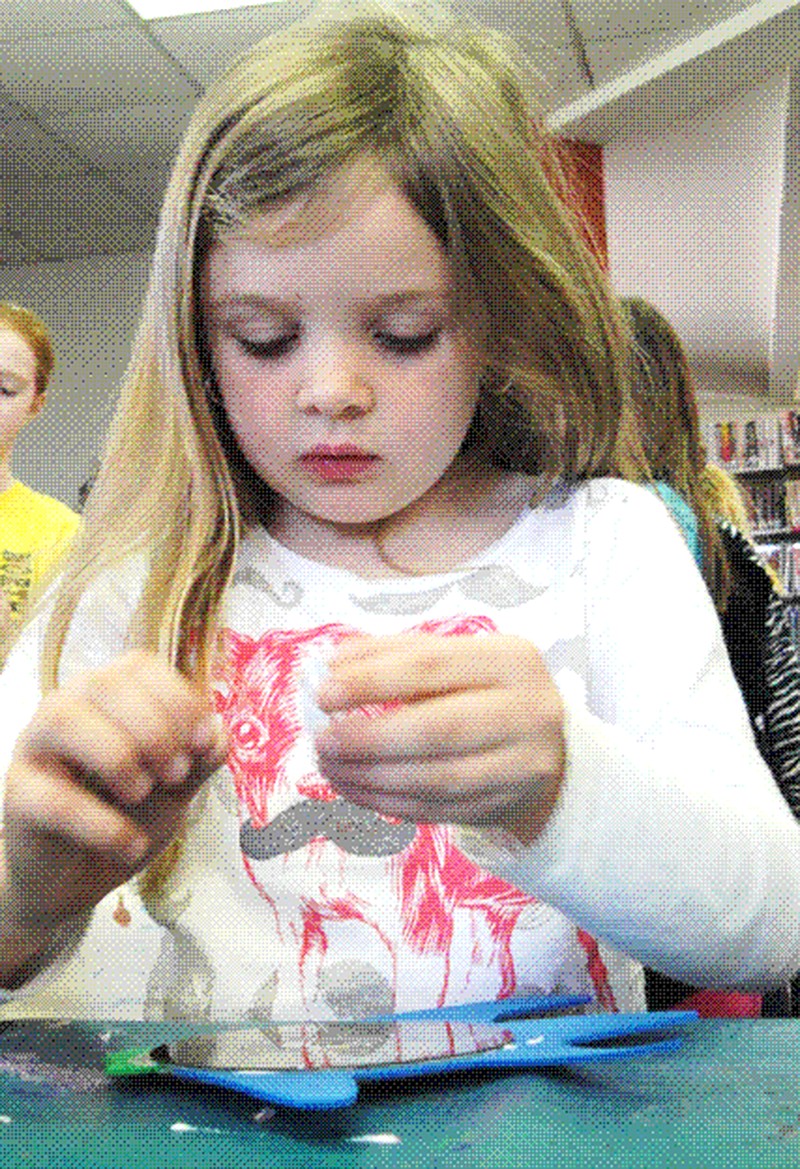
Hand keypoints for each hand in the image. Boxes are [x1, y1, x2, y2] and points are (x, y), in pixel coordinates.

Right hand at [2, 651, 227, 933]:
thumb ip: (199, 759)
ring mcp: (34, 747)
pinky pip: (51, 796)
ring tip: (143, 794)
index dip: (177, 698)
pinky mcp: (17, 796)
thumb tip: (216, 733)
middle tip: (177, 775)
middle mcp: (67, 708)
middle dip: (153, 729)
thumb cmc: (130, 814)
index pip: (138, 665)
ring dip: (116, 756)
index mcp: (109, 695)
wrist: (83, 878)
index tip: (203, 742)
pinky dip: (100, 823)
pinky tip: (129, 843)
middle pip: (103, 684)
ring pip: (64, 719)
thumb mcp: (177, 786)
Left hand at [314, 633, 564, 843]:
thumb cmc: (484, 691)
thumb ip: (397, 653)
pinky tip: (356, 788)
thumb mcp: (455, 657)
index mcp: (509, 660)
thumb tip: (334, 663)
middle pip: (437, 729)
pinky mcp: (503, 805)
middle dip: (369, 738)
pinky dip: (386, 802)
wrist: (546, 746)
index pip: (431, 666)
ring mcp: (519, 765)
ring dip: (371, 777)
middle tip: (323, 740)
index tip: (324, 693)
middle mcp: (525, 711)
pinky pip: (435, 810)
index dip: (372, 680)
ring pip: (435, 778)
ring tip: (331, 766)